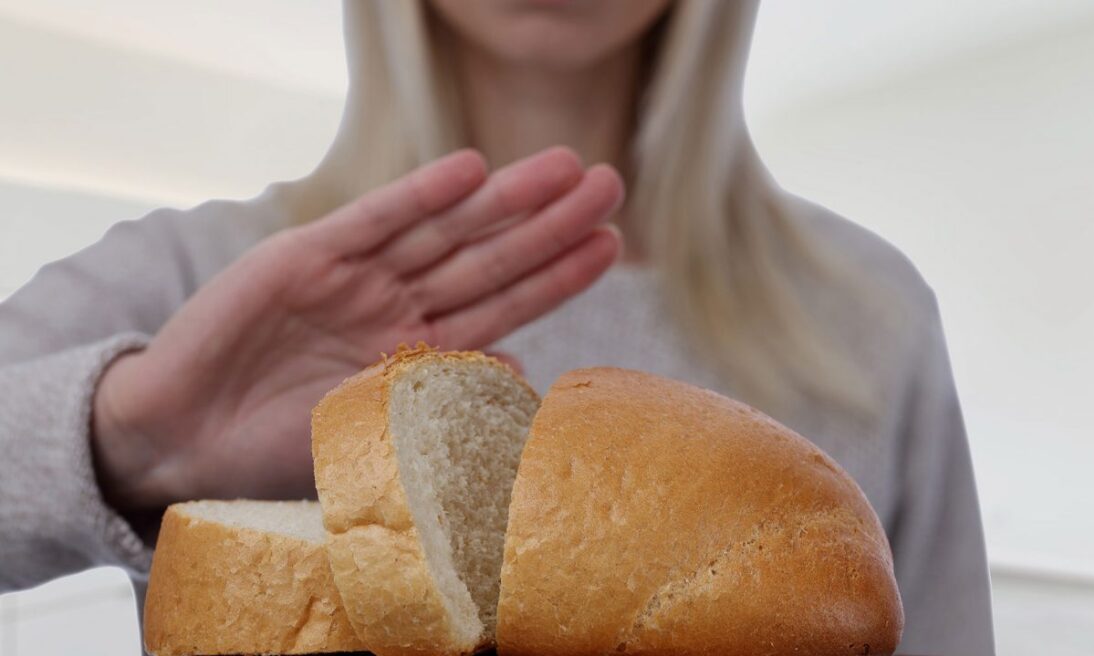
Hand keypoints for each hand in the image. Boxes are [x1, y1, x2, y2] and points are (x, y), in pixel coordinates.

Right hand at [92, 147, 622, 509]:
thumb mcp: (375, 429)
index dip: (558, 274)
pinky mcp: (305, 254)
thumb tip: (522, 375)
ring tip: (563, 168)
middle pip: (488, 257)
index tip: (611, 245)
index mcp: (420, 350)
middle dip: (548, 223)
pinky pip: (374, 220)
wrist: (183, 438)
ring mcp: (356, 276)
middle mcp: (397, 305)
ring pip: (444, 231)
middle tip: (610, 185)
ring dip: (502, 199)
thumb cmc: (276, 447)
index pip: (506, 305)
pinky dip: (419, 195)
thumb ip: (445, 397)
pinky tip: (469, 170)